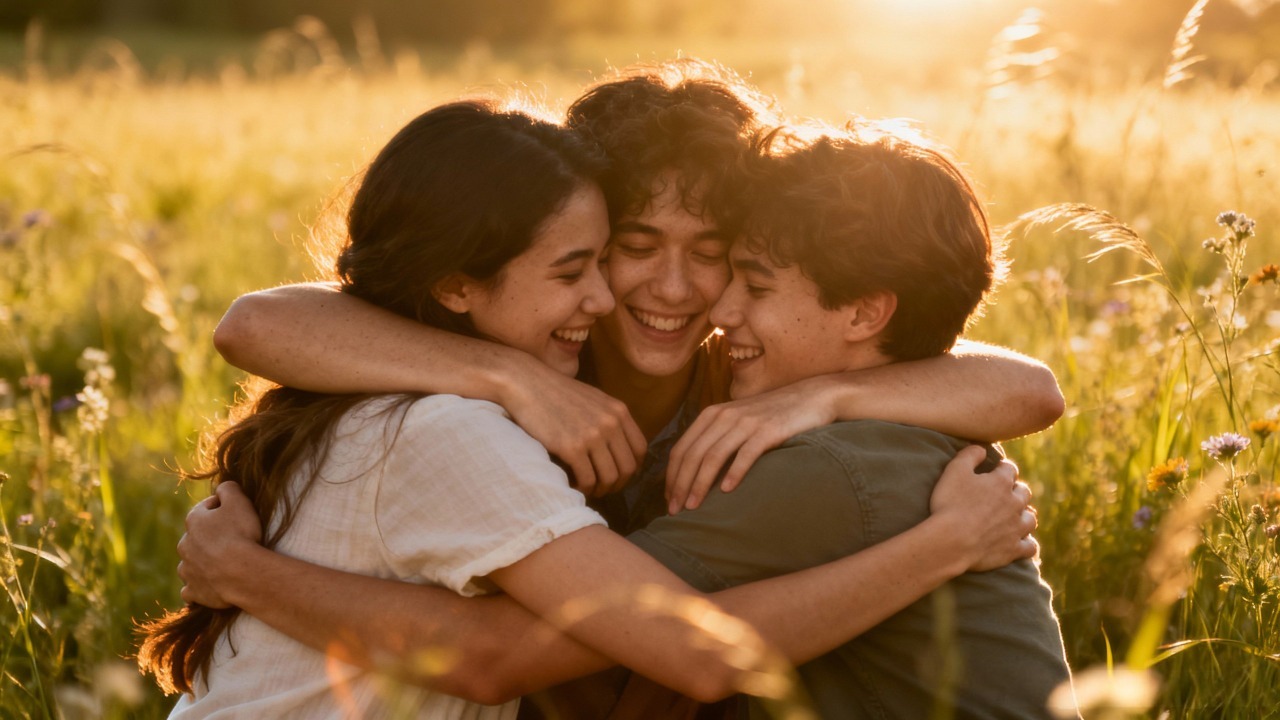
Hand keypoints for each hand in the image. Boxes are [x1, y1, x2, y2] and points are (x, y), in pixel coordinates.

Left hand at [177, 481, 263, 607]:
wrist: (242, 573)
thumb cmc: (241, 535)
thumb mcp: (239, 501)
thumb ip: (228, 488)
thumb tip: (222, 487)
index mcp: (194, 521)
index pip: (206, 508)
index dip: (223, 508)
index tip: (238, 514)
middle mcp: (184, 544)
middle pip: (197, 537)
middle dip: (210, 537)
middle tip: (233, 540)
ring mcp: (187, 569)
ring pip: (190, 562)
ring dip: (202, 562)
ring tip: (222, 564)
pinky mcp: (193, 590)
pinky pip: (190, 589)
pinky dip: (198, 587)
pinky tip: (209, 586)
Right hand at [502, 361, 645, 497]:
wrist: (526, 384)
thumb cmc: (556, 392)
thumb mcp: (593, 399)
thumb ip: (610, 418)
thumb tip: (618, 447)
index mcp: (618, 411)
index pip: (640, 449)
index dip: (633, 468)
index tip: (620, 475)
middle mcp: (610, 423)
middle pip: (627, 467)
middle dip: (617, 484)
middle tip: (603, 488)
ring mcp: (592, 435)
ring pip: (609, 477)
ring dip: (600, 489)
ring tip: (588, 489)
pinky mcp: (571, 447)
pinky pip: (587, 479)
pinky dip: (582, 488)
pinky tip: (572, 484)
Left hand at [666, 376, 835, 513]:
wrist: (811, 397)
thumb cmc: (772, 416)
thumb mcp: (738, 421)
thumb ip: (717, 438)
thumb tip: (695, 473)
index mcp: (711, 415)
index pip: (681, 449)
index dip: (672, 476)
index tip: (669, 500)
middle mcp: (724, 416)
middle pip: (693, 455)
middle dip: (680, 485)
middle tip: (675, 511)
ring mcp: (746, 422)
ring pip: (713, 456)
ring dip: (700, 484)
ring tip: (693, 508)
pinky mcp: (768, 430)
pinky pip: (745, 454)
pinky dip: (734, 473)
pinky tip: (727, 492)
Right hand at [929, 446, 1037, 571]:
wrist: (952, 541)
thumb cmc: (950, 504)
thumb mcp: (954, 470)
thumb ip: (969, 455)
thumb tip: (981, 448)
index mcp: (1001, 482)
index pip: (1009, 469)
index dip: (1002, 468)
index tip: (995, 470)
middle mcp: (1014, 503)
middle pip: (1024, 492)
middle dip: (1016, 490)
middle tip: (1004, 494)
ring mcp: (1017, 528)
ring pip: (1030, 518)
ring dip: (1024, 515)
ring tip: (1015, 517)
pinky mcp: (1014, 549)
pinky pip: (1030, 547)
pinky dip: (1028, 544)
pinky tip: (1022, 542)